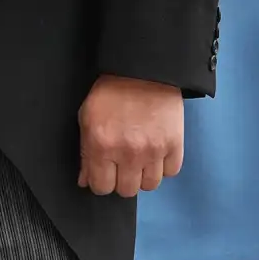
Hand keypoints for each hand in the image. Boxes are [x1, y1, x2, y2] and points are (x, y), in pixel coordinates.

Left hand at [78, 75, 183, 197]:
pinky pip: (170, 172)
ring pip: (149, 186)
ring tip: (140, 157)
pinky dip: (164, 165)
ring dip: (143, 174)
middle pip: (126, 191)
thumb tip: (85, 180)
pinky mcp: (174, 145)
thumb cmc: (110, 90)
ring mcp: (153, 151)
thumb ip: (85, 152)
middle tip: (122, 163)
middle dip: (122, 179)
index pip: (101, 187)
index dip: (101, 181)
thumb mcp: (87, 117)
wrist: (142, 68)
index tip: (104, 172)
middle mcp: (128, 153)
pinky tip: (156, 150)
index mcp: (101, 145)